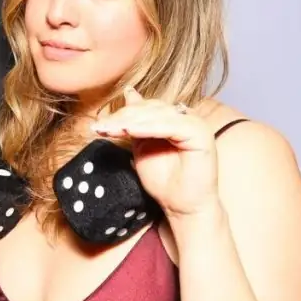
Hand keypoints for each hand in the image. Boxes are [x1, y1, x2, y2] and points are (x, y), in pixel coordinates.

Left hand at [91, 86, 219, 219]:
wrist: (182, 208)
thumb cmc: (165, 181)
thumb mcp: (143, 147)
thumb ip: (135, 124)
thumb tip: (129, 93)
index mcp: (175, 117)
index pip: (145, 107)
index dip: (121, 114)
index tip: (99, 125)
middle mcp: (187, 117)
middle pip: (149, 109)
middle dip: (122, 117)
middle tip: (101, 127)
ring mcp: (196, 124)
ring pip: (157, 115)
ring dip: (130, 122)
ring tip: (110, 130)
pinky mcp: (200, 134)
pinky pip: (170, 126)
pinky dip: (147, 128)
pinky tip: (130, 132)